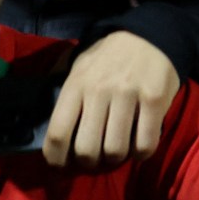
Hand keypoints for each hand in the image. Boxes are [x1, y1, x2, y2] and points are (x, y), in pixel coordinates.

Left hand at [42, 32, 180, 168]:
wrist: (151, 34)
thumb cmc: (109, 55)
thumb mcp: (78, 63)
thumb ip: (60, 87)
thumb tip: (43, 115)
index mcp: (76, 84)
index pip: (57, 132)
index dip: (55, 158)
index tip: (60, 165)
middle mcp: (99, 90)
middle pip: (87, 149)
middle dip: (89, 162)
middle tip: (95, 158)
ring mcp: (128, 95)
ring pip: (115, 150)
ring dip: (115, 159)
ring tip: (117, 151)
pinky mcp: (154, 100)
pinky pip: (145, 144)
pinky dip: (141, 154)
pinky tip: (138, 147)